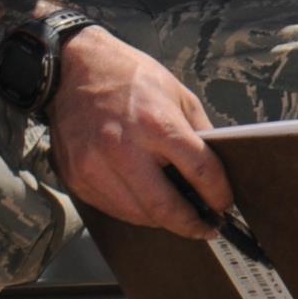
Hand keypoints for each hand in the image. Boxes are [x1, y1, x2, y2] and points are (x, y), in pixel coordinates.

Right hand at [44, 26, 228, 238]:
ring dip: (164, 221)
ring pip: (139, 215)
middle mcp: (124, 149)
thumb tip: (216, 170)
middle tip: (208, 229)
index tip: (225, 204)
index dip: (219, 194)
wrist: (72, 69)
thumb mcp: (177, 94)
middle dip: (193, 225)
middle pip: (166, 207)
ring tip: (179, 217)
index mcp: (157, 124)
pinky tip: (147, 202)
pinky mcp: (77, 178)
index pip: (200, 172)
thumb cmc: (129, 77)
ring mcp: (96, 166)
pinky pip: (113, 209)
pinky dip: (135, 211)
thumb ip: (199, 132)